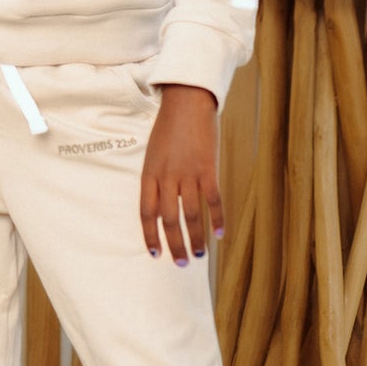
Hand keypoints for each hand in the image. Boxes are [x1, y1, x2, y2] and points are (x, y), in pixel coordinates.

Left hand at [139, 84, 222, 263]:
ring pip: (190, 215)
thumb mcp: (154, 153)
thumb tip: (160, 207)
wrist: (187, 101)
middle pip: (168, 220)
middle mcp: (166, 176)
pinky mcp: (208, 168)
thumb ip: (156, 179)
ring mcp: (188, 173)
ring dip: (195, 239)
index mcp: (149, 173)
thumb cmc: (169, 128)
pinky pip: (212, 200)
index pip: (146, 213)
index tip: (155, 253)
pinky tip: (220, 234)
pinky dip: (217, 219)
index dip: (150, 235)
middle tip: (181, 264)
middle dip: (174, 245)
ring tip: (199, 255)